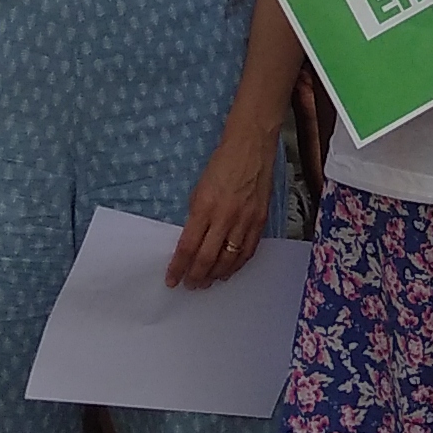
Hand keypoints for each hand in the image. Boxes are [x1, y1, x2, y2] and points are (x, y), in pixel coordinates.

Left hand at [166, 131, 274, 289]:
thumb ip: (196, 216)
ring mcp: (245, 220)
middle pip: (207, 258)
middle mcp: (225, 217)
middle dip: (196, 276)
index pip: (188, 247)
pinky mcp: (260, 220)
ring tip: (207, 282)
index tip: (171, 279)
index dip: (178, 267)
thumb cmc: (221, 163)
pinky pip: (248, 251)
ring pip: (229, 259)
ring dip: (216, 275)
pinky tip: (229, 271)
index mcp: (205, 207)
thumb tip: (192, 241)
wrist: (251, 147)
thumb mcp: (199, 189)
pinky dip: (237, 265)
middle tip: (189, 285)